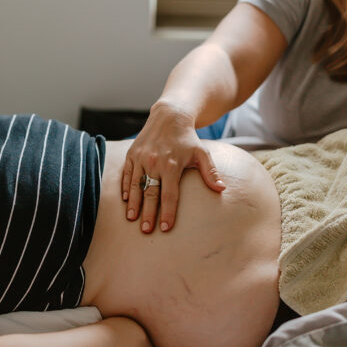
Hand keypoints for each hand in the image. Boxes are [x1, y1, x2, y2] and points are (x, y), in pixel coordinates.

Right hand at [120, 103, 224, 232]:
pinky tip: (125, 200)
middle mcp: (154, 162)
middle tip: (146, 230)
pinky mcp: (132, 154)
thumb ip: (209, 172)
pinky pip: (127, 174)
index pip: (169, 194)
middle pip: (150, 193)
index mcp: (172, 165)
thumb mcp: (202, 153)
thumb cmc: (187, 138)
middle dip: (148, 213)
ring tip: (132, 218)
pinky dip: (126, 187)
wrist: (169, 116)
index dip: (167, 212)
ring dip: (133, 203)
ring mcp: (141, 158)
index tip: (165, 227)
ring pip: (135, 185)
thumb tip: (221, 189)